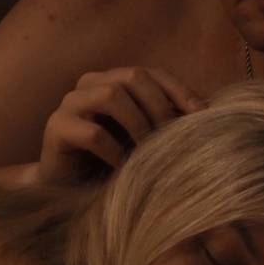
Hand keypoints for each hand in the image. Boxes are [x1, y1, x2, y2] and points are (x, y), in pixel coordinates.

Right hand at [36, 67, 205, 184]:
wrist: (68, 190)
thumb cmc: (111, 163)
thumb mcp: (143, 139)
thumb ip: (164, 122)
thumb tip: (207, 115)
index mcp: (113, 81)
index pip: (152, 73)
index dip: (178, 90)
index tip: (202, 115)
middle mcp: (90, 84)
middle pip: (132, 76)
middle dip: (159, 106)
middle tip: (174, 137)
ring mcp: (70, 104)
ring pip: (110, 95)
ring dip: (138, 124)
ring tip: (148, 152)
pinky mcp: (56, 129)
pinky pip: (92, 133)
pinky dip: (115, 151)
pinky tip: (124, 168)